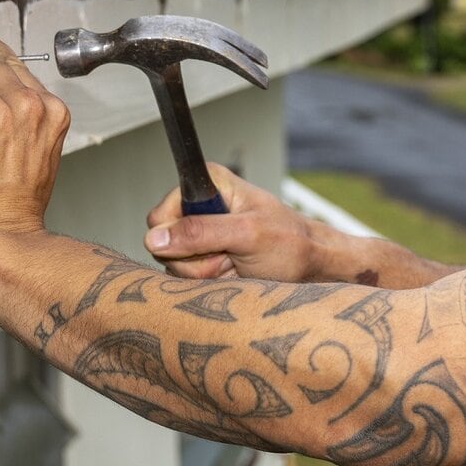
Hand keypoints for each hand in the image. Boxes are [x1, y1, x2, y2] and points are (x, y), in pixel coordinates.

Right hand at [144, 165, 331, 281]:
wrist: (310, 267)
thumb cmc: (290, 243)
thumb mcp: (248, 235)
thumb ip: (201, 232)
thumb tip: (155, 237)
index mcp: (208, 184)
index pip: (160, 214)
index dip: (177, 234)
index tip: (208, 242)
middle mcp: (199, 206)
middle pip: (164, 244)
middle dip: (196, 259)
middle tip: (230, 256)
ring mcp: (200, 234)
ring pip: (174, 264)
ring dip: (205, 272)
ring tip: (235, 263)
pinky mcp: (203, 258)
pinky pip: (186, 278)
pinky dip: (210, 281)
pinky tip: (233, 272)